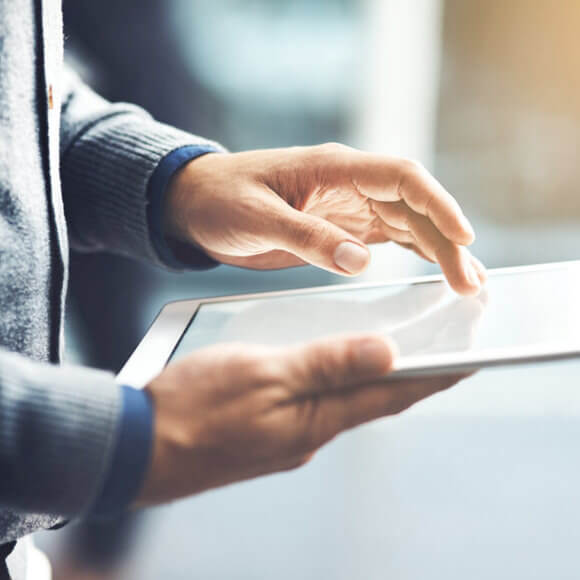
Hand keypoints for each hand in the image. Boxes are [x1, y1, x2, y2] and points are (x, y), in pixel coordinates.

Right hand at [135, 334, 464, 505]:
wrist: (140, 444)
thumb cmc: (196, 407)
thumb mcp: (264, 373)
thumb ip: (325, 363)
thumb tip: (384, 353)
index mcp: (315, 420)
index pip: (390, 395)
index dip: (432, 376)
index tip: (468, 358)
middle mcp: (309, 433)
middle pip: (371, 399)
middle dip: (408, 376)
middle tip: (439, 352)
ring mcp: (287, 435)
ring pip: (341, 401)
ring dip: (369, 378)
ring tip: (392, 353)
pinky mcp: (266, 431)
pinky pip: (313, 403)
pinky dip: (333, 383)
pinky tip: (329, 367)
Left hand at [164, 144, 485, 294]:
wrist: (195, 203)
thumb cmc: (221, 200)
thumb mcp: (257, 219)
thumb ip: (307, 238)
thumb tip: (360, 261)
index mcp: (333, 167)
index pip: (402, 177)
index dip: (438, 204)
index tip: (463, 236)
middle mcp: (349, 183)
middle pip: (414, 207)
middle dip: (446, 241)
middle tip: (470, 282)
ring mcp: (348, 206)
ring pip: (407, 224)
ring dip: (438, 250)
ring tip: (467, 282)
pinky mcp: (341, 227)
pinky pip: (387, 238)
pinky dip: (414, 253)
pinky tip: (434, 270)